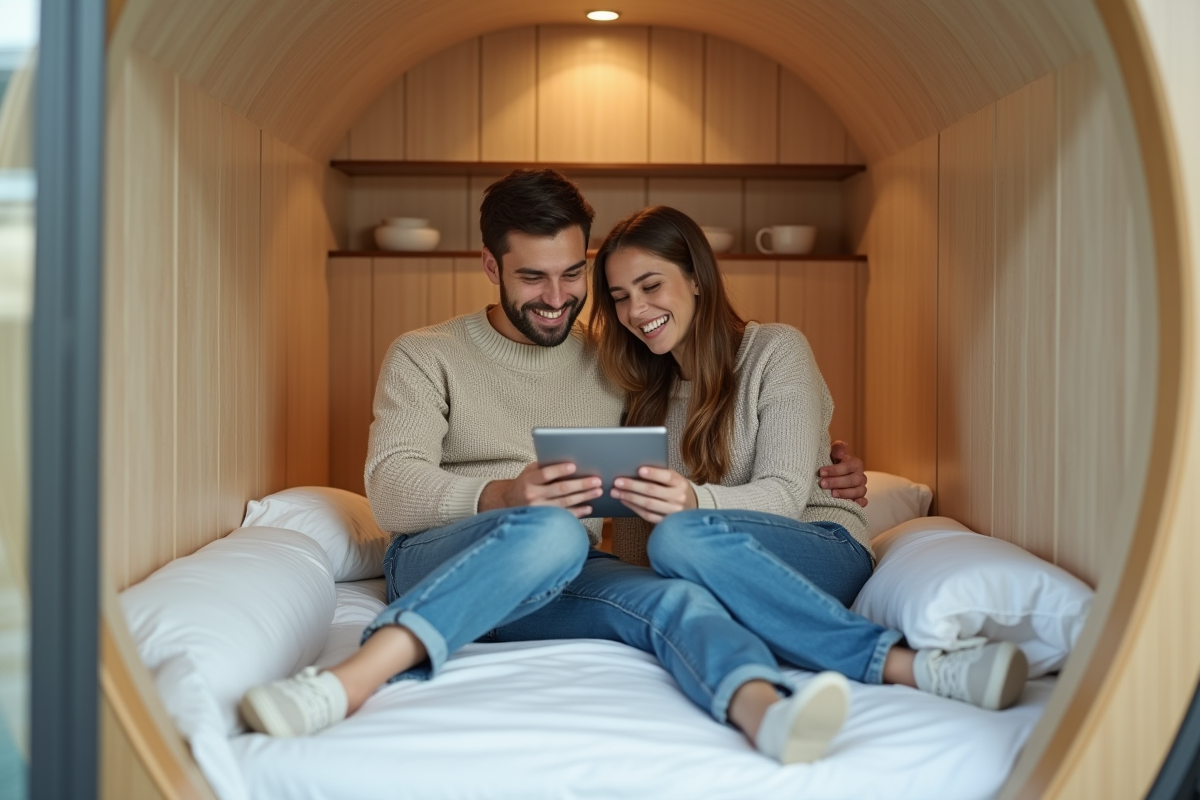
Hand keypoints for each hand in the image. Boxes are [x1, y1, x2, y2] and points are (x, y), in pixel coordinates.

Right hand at [479, 462, 603, 517]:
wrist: (509, 502)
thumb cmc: (525, 482)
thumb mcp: (530, 471)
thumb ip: (545, 466)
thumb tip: (569, 460)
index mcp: (529, 480)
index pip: (545, 474)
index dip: (559, 470)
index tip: (574, 466)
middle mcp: (533, 495)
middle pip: (560, 489)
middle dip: (581, 484)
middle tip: (596, 480)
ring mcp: (539, 509)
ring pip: (565, 502)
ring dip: (583, 497)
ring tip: (598, 491)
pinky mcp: (544, 520)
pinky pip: (564, 516)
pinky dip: (578, 512)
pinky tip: (589, 507)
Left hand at [610, 466, 696, 523]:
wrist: (689, 508)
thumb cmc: (676, 489)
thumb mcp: (674, 479)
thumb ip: (660, 475)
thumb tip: (635, 468)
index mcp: (681, 483)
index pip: (667, 477)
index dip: (653, 473)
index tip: (639, 470)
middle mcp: (678, 498)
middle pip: (653, 491)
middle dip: (633, 486)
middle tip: (617, 482)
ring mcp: (673, 512)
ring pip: (648, 504)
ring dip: (629, 497)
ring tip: (616, 492)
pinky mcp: (665, 522)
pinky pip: (647, 515)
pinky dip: (634, 508)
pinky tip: (625, 501)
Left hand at [820, 440, 867, 506]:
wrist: (831, 476)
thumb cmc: (832, 463)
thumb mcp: (833, 454)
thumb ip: (837, 449)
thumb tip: (840, 452)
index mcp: (856, 464)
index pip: (848, 467)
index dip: (835, 470)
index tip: (821, 472)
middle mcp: (861, 476)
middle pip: (853, 480)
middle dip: (837, 482)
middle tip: (822, 484)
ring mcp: (861, 488)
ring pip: (858, 491)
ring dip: (845, 493)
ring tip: (831, 494)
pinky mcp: (860, 499)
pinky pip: (863, 502)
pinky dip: (857, 503)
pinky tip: (847, 504)